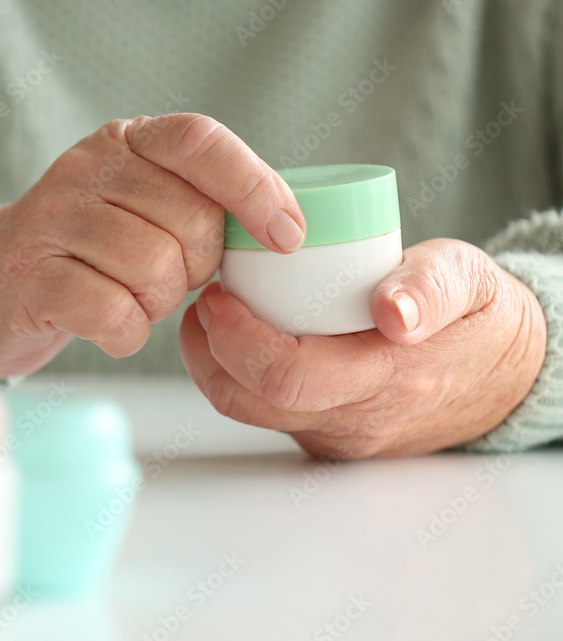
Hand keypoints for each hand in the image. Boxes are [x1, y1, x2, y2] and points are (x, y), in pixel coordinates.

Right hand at [0, 113, 306, 384]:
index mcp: (125, 141)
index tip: (288, 237)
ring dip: (157, 304)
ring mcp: (52, 219)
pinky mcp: (31, 277)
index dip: (253, 186)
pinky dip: (126, 333)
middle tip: (168, 278)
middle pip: (189, 221)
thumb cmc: (89, 252)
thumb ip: (200, 200)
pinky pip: (114, 312)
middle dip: (197, 268)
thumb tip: (284, 227)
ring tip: (129, 298)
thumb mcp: (141, 205)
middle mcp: (85, 168)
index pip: (200, 140)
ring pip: (155, 271)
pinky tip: (108, 326)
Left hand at [180, 238, 547, 457]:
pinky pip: (266, 414)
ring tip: (214, 313)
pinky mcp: (327, 436)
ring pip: (250, 412)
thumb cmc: (479, 318)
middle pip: (251, 401)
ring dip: (216, 364)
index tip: (218, 294)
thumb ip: (431, 287)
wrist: (507, 376)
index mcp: (389, 381)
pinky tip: (240, 335)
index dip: (236, 337)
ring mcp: (339, 435)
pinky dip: (239, 375)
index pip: (286, 377)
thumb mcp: (468, 279)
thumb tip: (393, 311)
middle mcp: (357, 421)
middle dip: (211, 349)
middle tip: (208, 298)